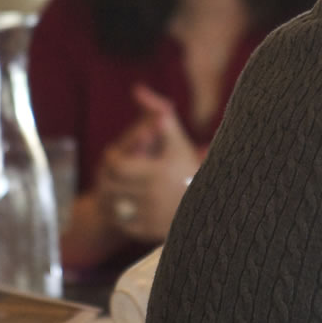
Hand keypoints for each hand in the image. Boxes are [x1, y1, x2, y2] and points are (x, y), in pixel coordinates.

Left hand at [93, 85, 198, 244]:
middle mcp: (154, 196)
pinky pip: (122, 223)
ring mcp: (151, 217)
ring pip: (112, 206)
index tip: (118, 156)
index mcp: (158, 171)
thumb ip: (159, 111)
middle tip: (114, 172)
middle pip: (110, 185)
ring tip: (119, 188)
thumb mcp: (176, 138)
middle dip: (107, 177)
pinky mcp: (150, 233)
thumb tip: (137, 89)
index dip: (113, 158)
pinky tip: (129, 206)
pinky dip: (120, 215)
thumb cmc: (189, 165)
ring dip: (110, 196)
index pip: (116, 165)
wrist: (214, 204)